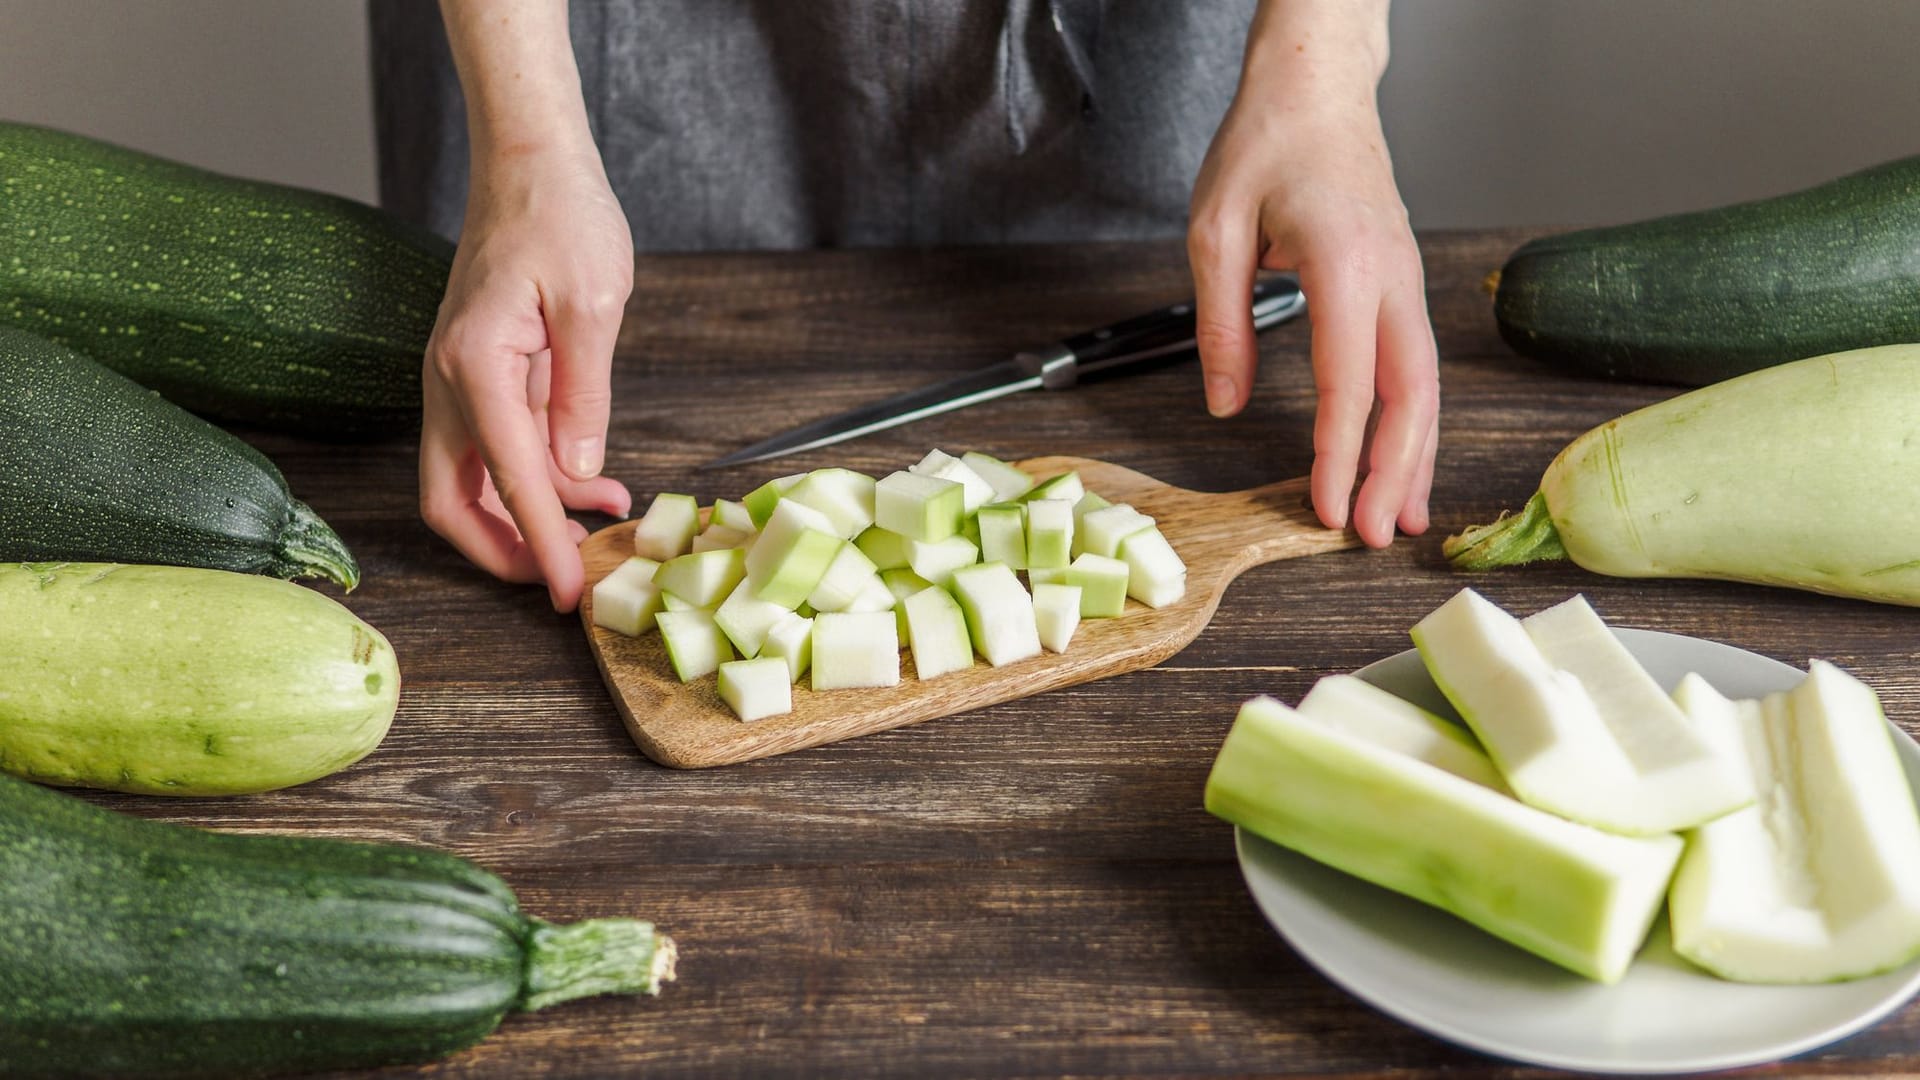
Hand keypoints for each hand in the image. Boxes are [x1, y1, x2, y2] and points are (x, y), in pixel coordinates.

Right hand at [419, 147, 634, 610]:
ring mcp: (458, 381)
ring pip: (474, 481)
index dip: (541, 545)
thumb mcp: (593, 303)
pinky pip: (497, 448)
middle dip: (504, 552)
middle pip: (453, 502)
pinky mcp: (479, 377)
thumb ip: (583, 394)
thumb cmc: (561, 215)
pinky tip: (595, 481)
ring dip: (530, 515)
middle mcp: (450, 381)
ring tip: (607, 520)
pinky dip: (538, 478)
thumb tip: (577, 470)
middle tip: (567, 578)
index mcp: (474, 366)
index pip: (508, 481)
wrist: (529, 162)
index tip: (568, 592)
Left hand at [1188, 1, 1437, 549]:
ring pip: (1425, 385)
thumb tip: (1223, 404)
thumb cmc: (1265, 144)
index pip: (1348, 382)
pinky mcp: (1401, 285)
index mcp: (1344, 264)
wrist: (1316, 86)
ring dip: (1417, 457)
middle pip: (1409, 394)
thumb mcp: (1213, 229)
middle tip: (1376, 538)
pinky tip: (1405, 461)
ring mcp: (1406, 280)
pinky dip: (1414, 421)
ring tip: (1405, 521)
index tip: (1328, 510)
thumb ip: (1221, 322)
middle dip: (1396, 473)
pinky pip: (1415, 364)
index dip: (1340, 455)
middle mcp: (1391, 277)